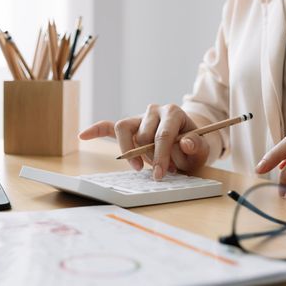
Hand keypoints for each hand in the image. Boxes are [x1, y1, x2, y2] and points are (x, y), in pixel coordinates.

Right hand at [78, 104, 209, 179]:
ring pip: (123, 129)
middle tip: (159, 172)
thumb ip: (196, 146)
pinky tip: (83, 135)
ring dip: (130, 150)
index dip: (160, 156)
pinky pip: (109, 126)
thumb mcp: (202, 149)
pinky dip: (96, 130)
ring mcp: (139, 117)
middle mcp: (154, 111)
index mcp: (173, 112)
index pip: (162, 135)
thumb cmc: (194, 146)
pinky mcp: (130, 126)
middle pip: (142, 134)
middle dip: (150, 157)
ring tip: (139, 166)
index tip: (159, 175)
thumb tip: (185, 142)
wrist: (190, 141)